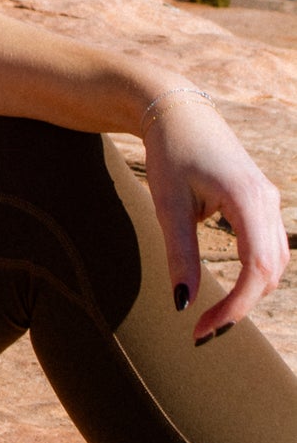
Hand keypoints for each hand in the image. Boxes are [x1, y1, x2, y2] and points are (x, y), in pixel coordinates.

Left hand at [141, 97, 288, 341]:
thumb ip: (179, 255)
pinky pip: (268, 247)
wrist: (178, 112)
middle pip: (271, 270)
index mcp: (248, 197)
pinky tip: (228, 290)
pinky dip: (253, 274)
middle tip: (202, 330)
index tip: (203, 327)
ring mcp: (270, 200)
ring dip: (249, 292)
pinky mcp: (263, 202)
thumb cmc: (170, 153)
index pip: (258, 267)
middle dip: (241, 305)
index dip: (236, 305)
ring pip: (275, 261)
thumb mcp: (167, 205)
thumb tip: (184, 304)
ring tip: (213, 315)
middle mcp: (269, 200)